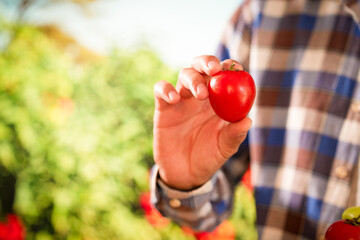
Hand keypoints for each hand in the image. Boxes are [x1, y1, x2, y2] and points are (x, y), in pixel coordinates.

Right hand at [153, 55, 251, 189]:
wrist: (185, 173)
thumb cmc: (209, 157)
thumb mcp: (225, 148)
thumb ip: (235, 135)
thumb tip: (247, 120)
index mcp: (218, 100)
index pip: (224, 75)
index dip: (229, 67)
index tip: (236, 68)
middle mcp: (199, 95)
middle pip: (201, 67)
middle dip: (207, 62)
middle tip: (214, 69)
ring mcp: (181, 100)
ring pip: (184, 75)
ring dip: (193, 79)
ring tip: (201, 95)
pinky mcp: (163, 108)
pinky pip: (161, 90)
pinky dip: (166, 89)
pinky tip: (174, 99)